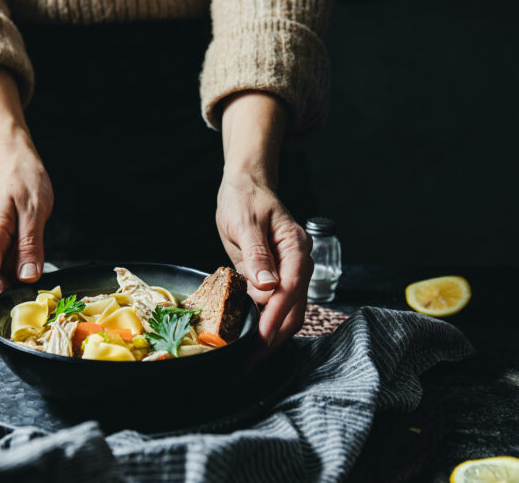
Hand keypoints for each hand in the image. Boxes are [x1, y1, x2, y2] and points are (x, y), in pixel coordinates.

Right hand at [0, 66, 53, 321]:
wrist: (14, 161)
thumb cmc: (24, 180)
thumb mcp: (34, 211)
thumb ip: (32, 246)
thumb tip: (28, 278)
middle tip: (15, 331)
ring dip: (8, 298)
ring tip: (26, 318)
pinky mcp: (1, 247)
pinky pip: (5, 271)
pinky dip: (15, 285)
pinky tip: (30, 295)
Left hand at [216, 174, 311, 348]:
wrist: (247, 185)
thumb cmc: (245, 199)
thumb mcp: (245, 223)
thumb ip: (256, 256)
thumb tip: (267, 287)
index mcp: (295, 247)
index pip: (290, 290)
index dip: (274, 317)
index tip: (259, 339)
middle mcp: (300, 261)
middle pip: (296, 307)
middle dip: (275, 336)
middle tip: (251, 358)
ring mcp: (292, 269)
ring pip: (290, 310)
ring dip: (273, 333)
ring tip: (251, 354)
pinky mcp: (280, 275)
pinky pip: (279, 303)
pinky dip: (268, 321)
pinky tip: (253, 334)